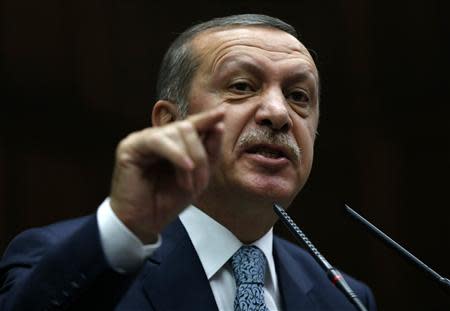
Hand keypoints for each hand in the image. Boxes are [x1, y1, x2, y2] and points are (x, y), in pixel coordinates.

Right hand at [109, 106, 224, 243]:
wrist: (144, 223)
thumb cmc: (167, 201)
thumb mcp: (198, 177)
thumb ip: (208, 153)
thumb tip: (219, 125)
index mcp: (173, 143)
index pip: (191, 124)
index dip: (207, 118)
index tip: (223, 112)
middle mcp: (158, 137)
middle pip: (188, 127)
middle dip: (201, 154)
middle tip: (201, 182)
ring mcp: (143, 139)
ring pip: (177, 132)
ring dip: (190, 159)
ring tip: (188, 185)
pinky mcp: (130, 146)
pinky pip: (159, 140)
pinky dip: (176, 154)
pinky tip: (186, 167)